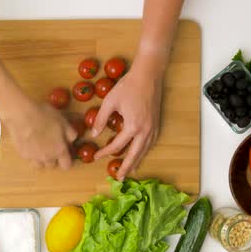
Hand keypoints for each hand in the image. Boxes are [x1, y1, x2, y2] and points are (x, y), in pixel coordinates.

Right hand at [5, 100, 76, 168]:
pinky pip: (29, 158)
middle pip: (53, 165)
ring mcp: (34, 158)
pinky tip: (29, 143)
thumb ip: (71, 134)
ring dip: (41, 159)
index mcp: (60, 151)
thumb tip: (72, 142)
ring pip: (40, 165)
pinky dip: (31, 154)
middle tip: (51, 146)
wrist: (22, 115)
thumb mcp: (64, 122)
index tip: (64, 152)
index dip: (67, 159)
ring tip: (39, 147)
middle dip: (53, 158)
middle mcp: (47, 158)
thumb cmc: (45, 116)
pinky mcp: (23, 154)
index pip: (66, 166)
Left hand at [92, 61, 163, 180]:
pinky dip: (145, 150)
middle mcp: (146, 130)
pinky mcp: (156, 123)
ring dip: (137, 161)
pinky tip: (140, 153)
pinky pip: (151, 142)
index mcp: (133, 126)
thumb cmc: (128, 85)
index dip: (105, 152)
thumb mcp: (110, 101)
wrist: (149, 74)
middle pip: (135, 154)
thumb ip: (101, 119)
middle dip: (127, 167)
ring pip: (145, 150)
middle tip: (120, 177)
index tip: (96, 156)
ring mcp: (153, 127)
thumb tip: (94, 134)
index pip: (117, 145)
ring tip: (131, 170)